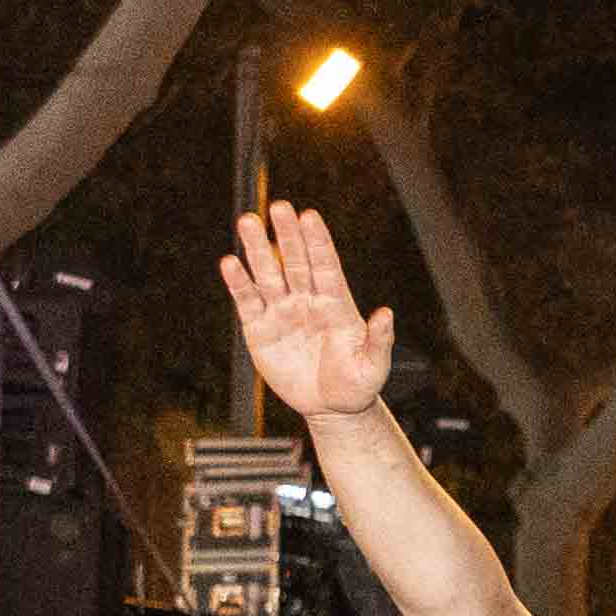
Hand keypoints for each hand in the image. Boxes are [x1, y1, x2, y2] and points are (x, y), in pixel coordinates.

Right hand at [218, 204, 395, 421]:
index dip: (318, 242)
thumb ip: (379, 340)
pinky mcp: (259, 329)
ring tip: (247, 221)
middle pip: (296, 262)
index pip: (326, 266)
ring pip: (268, 274)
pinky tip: (230, 263)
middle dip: (287, 234)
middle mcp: (307, 301)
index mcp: (337, 305)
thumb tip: (386, 313)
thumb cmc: (357, 385)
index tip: (310, 216)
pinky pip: (247, 301)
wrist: (331, 408)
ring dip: (257, 249)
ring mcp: (282, 312)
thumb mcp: (373, 366)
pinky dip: (238, 282)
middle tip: (279, 207)